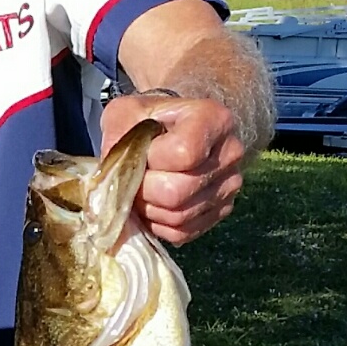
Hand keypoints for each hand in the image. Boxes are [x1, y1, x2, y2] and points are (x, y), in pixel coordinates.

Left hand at [101, 92, 242, 245]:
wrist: (173, 131)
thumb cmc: (148, 119)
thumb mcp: (126, 113)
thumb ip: (118, 135)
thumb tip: (115, 174)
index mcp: (213, 119)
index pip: (182, 154)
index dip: (150, 160)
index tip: (140, 150)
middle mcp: (231, 153)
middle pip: (177, 192)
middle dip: (143, 190)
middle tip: (133, 178)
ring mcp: (230, 185)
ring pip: (179, 217)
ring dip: (148, 209)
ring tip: (141, 190)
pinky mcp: (222, 210)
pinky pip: (183, 232)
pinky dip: (159, 224)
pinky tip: (152, 205)